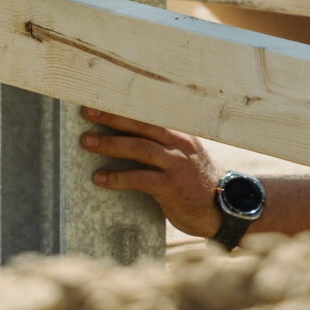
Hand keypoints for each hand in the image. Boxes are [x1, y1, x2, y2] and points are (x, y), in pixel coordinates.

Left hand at [79, 108, 221, 237]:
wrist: (223, 211)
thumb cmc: (197, 185)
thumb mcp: (184, 158)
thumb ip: (163, 147)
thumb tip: (128, 139)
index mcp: (179, 134)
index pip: (148, 115)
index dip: (124, 107)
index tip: (101, 98)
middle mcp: (178, 144)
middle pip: (141, 124)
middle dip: (112, 117)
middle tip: (87, 111)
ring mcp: (176, 164)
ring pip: (139, 147)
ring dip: (110, 144)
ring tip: (87, 142)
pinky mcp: (171, 186)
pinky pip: (140, 178)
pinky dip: (118, 177)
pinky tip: (100, 178)